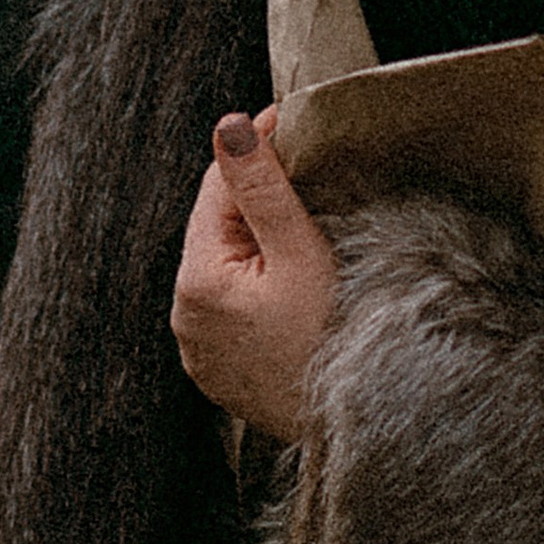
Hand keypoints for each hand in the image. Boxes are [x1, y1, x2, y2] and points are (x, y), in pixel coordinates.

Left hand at [171, 105, 341, 446]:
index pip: (218, 188)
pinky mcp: (219, 372)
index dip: (255, 146)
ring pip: (224, 266)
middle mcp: (185, 317)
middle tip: (304, 156)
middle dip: (255, 191)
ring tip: (301, 210)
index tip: (291, 116)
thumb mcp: (303, 256)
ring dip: (256, 236)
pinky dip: (255, 281)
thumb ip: (264, 188)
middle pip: (218, 227)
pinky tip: (290, 273)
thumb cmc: (335, 342)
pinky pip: (231, 307)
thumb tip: (229, 125)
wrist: (357, 427)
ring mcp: (199, 349)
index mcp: (198, 282)